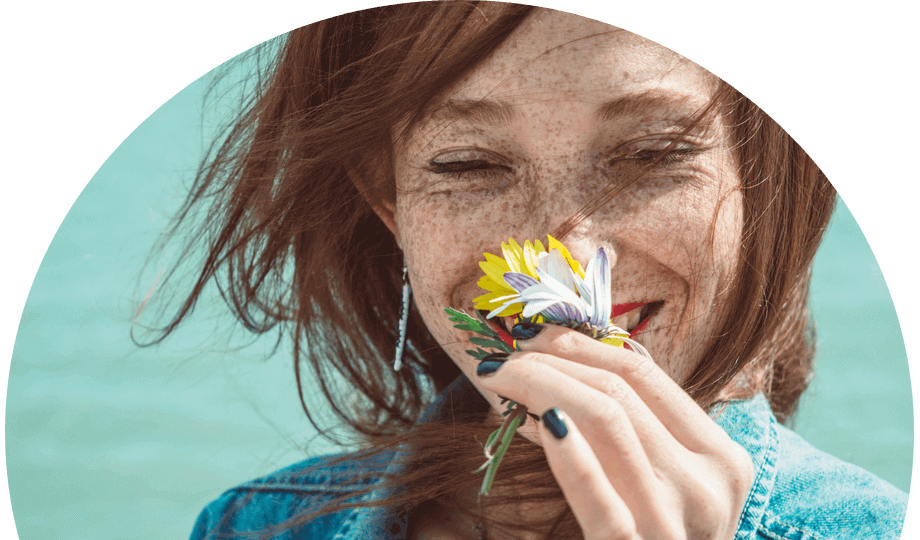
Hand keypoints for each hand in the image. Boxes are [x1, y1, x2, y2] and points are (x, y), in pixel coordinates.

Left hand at [475, 323, 753, 539]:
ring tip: (497, 378)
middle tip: (501, 353)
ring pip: (606, 420)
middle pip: (619, 391)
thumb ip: (633, 426)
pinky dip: (565, 450)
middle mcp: (711, 487)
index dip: (582, 342)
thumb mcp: (661, 482)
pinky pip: (596, 494)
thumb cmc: (649, 538)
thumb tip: (575, 352)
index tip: (533, 332)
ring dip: (540, 386)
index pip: (645, 375)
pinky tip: (534, 423)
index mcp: (722, 459)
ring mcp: (678, 525)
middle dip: (550, 359)